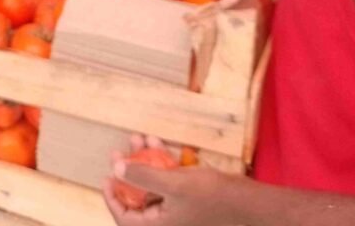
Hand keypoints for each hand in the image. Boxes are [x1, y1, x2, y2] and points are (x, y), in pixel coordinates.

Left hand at [102, 135, 241, 225]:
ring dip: (144, 160)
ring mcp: (178, 209)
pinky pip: (167, 180)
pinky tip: (157, 141)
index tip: (106, 178)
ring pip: (152, 184)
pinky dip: (161, 162)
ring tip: (138, 138)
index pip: (126, 219)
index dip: (112, 199)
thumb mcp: (174, 184)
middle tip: (119, 152)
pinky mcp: (188, 198)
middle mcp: (167, 221)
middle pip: (137, 197)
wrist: (248, 202)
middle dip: (128, 171)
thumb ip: (143, 177)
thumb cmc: (213, 198)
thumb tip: (116, 169)